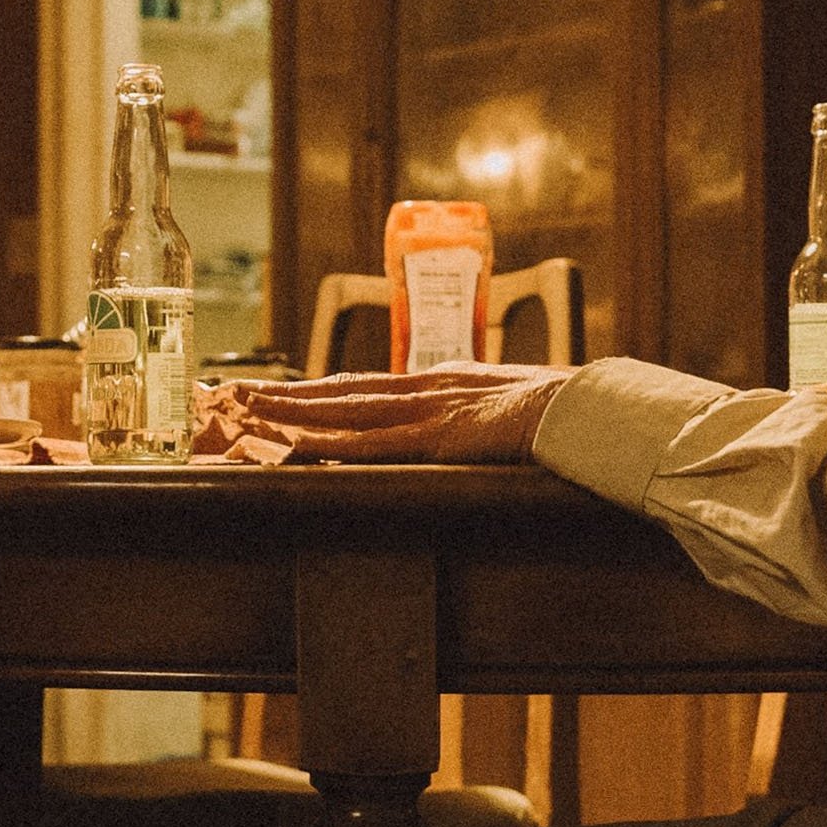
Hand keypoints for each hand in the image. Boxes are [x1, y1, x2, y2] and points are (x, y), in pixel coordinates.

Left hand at [196, 363, 567, 463]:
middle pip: (340, 391)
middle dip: (285, 394)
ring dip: (293, 412)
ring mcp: (430, 410)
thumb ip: (471, 411)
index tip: (277, 391)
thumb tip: (457, 420)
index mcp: (439, 381)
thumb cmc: (557, 411)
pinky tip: (302, 444)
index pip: (362, 385)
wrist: (591, 408)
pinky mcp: (441, 436)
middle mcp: (425, 387)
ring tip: (247, 412)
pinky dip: (333, 443)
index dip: (316, 390)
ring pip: (345, 410)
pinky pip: (376, 442)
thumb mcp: (503, 405)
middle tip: (234, 394)